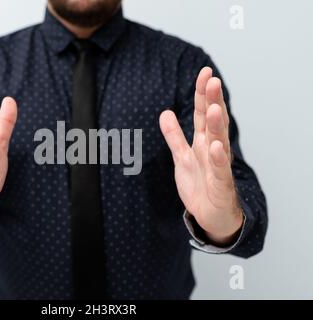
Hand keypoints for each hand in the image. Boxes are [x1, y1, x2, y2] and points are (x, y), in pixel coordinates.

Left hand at [159, 67, 243, 245]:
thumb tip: (165, 113)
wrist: (212, 215)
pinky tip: (216, 146)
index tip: (205, 73)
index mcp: (203, 141)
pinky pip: (220, 171)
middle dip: (213, 101)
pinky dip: (218, 159)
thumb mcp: (182, 157)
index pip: (203, 113)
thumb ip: (174, 136)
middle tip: (212, 80)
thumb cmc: (200, 184)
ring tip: (213, 108)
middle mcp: (213, 149)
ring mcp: (218, 166)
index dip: (203, 94)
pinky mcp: (220, 185)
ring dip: (216, 125)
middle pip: (213, 122)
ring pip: (218, 142)